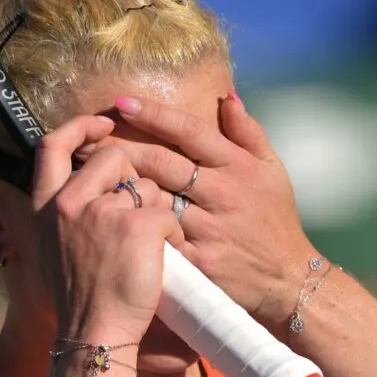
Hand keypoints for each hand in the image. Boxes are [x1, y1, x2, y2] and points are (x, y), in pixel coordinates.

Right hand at [32, 115, 181, 344]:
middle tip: (137, 217)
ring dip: (157, 210)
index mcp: (47, 206)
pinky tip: (166, 259)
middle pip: (112, 157)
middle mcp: (69, 202)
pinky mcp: (137, 226)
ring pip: (146, 185)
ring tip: (150, 248)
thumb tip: (82, 182)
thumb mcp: (52, 248)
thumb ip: (64, 212)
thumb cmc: (81, 296)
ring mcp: (102, 212)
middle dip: (133, 179)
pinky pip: (167, 212)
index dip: (79, 126)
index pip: (52, 146)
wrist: (94, 334)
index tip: (102, 123)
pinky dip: (173, 236)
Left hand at [95, 94, 316, 330]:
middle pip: (163, 163)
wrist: (287, 279)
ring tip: (90, 178)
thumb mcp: (273, 170)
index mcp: (237, 167)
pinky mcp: (198, 261)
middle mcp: (222, 194)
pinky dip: (135, 228)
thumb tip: (225, 97)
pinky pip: (159, 239)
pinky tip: (108, 220)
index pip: (190, 131)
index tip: (122, 102)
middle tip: (89, 142)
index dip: (154, 114)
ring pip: (156, 200)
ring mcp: (209, 229)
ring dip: (122, 189)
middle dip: (123, 150)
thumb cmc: (275, 219)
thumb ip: (248, 132)